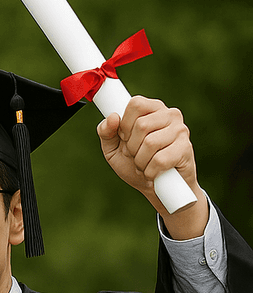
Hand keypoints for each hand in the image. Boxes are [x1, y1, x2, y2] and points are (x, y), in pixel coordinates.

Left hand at [97, 95, 208, 237]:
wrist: (155, 189)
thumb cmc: (133, 164)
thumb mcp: (113, 148)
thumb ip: (106, 132)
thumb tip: (112, 117)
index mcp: (152, 108)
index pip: (135, 104)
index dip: (124, 125)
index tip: (125, 138)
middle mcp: (170, 114)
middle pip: (141, 125)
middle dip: (131, 147)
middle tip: (136, 155)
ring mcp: (181, 130)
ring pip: (150, 143)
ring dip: (140, 161)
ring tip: (145, 163)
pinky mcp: (186, 148)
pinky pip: (160, 160)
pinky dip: (150, 171)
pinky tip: (154, 172)